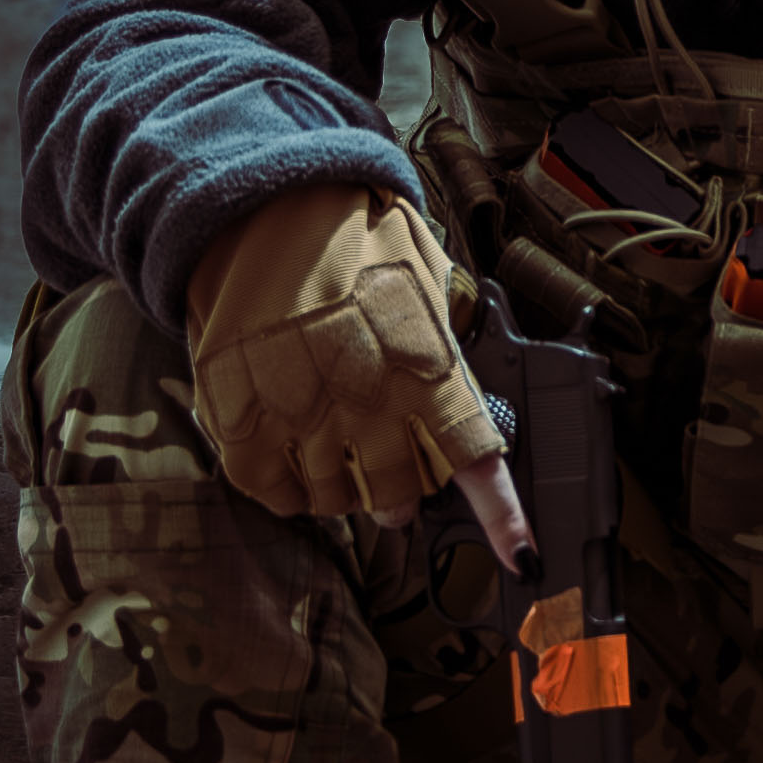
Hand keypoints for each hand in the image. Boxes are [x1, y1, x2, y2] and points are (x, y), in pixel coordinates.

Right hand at [185, 183, 533, 565]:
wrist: (264, 205)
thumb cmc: (355, 236)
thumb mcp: (426, 279)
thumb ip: (448, 344)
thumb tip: (466, 394)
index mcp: (423, 362)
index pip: (474, 457)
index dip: (502, 517)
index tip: (522, 557)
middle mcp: (366, 397)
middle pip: (401, 490)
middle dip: (405, 496)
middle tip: (398, 484)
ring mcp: (299, 413)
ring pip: (337, 499)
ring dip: (347, 492)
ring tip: (340, 460)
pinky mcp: (241, 417)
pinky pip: (272, 490)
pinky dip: (289, 490)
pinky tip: (294, 463)